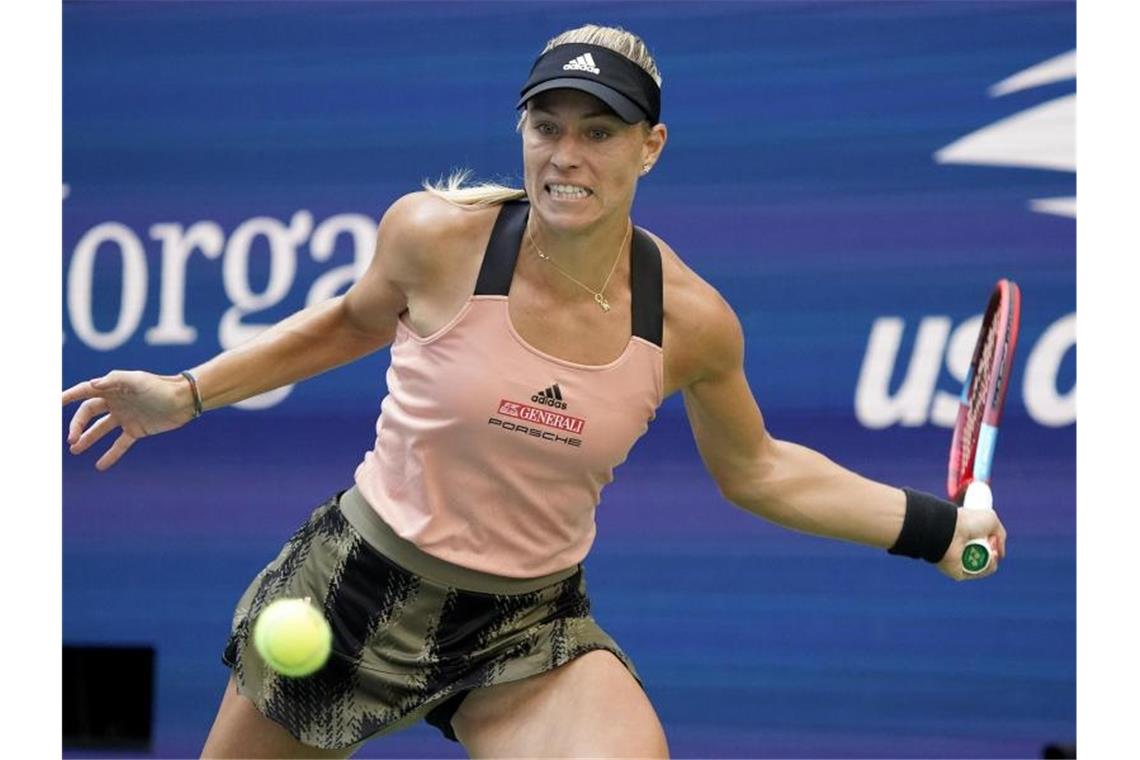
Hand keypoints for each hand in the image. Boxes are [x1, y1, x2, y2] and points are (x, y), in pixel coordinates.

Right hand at [62, 370, 197, 469]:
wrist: (184, 400)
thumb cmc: (161, 386)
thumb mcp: (137, 380)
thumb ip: (115, 380)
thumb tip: (93, 384)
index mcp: (113, 388)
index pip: (85, 392)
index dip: (68, 397)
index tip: (52, 404)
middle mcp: (116, 402)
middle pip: (89, 414)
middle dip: (78, 425)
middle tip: (71, 439)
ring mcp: (125, 417)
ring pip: (100, 430)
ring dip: (88, 439)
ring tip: (75, 450)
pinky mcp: (137, 430)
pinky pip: (120, 444)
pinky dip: (110, 455)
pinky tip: (99, 465)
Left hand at [937, 506, 1007, 580]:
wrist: (951, 530)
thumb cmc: (968, 522)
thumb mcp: (991, 520)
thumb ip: (999, 534)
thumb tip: (999, 550)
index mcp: (967, 536)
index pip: (984, 546)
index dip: (994, 545)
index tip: (994, 540)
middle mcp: (962, 549)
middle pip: (986, 558)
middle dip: (994, 555)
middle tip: (994, 549)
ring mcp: (960, 562)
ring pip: (984, 568)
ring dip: (993, 562)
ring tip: (993, 553)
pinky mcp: (957, 572)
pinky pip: (977, 574)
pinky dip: (987, 569)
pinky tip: (990, 561)